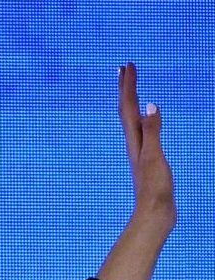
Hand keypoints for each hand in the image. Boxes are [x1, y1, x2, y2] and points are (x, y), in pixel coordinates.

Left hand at [119, 62, 174, 233]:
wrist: (155, 214)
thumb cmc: (155, 188)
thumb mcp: (154, 157)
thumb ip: (152, 131)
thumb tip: (149, 105)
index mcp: (135, 141)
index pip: (129, 107)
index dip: (128, 85)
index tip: (127, 65)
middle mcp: (134, 144)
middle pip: (126, 111)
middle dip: (126, 88)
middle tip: (125, 68)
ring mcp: (139, 151)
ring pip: (131, 121)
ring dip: (130, 102)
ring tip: (130, 88)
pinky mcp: (146, 159)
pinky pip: (141, 132)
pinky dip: (141, 120)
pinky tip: (144, 122)